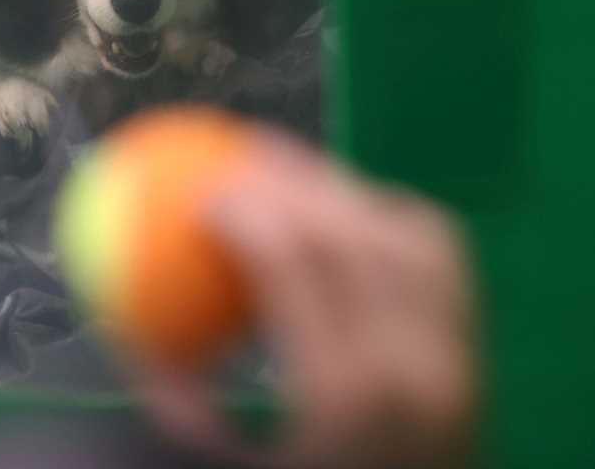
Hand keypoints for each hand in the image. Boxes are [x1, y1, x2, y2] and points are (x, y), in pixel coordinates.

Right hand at [138, 129, 478, 468]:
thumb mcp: (224, 463)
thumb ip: (171, 393)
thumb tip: (118, 315)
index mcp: (341, 393)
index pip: (294, 264)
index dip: (248, 212)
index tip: (205, 196)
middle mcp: (410, 363)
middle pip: (352, 233)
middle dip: (291, 180)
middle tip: (244, 156)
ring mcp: (456, 353)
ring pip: (407, 230)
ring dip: (346, 191)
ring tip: (293, 167)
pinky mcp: (477, 348)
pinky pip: (438, 253)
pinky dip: (391, 218)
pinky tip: (348, 207)